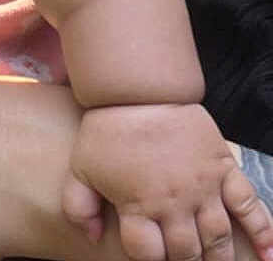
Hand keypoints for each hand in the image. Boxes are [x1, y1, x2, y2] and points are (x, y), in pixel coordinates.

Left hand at [63, 103, 272, 260]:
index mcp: (139, 205)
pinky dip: (264, 233)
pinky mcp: (223, 169)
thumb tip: (92, 238)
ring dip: (216, 257)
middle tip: (180, 258)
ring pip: (218, 238)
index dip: (146, 260)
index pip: (148, 255)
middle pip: (186, 252)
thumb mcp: (80, 167)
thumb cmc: (106, 128)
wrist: (137, 89)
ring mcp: (204, 187)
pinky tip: (267, 256)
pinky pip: (250, 207)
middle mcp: (175, 203)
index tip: (147, 254)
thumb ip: (78, 206)